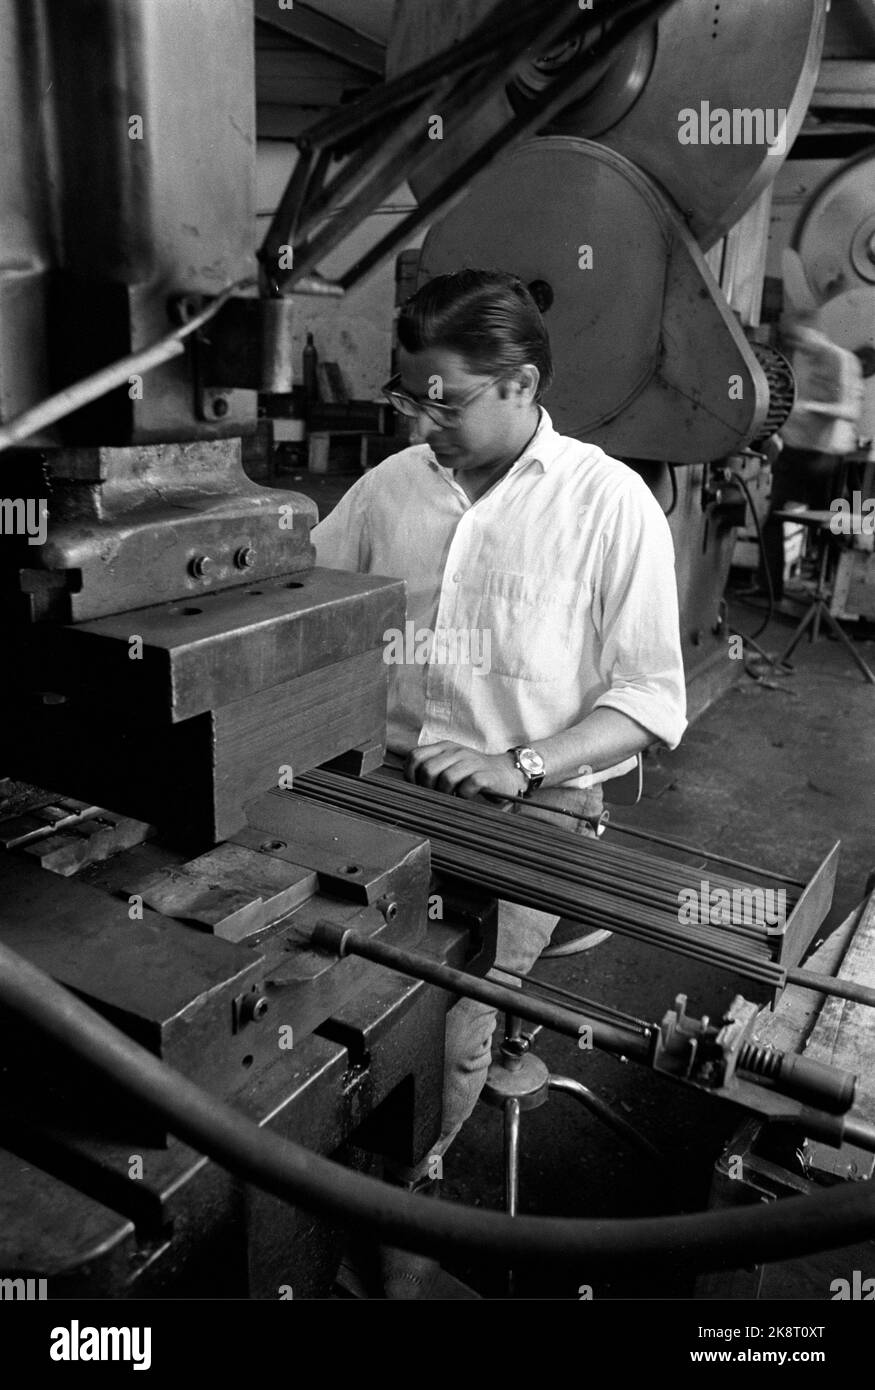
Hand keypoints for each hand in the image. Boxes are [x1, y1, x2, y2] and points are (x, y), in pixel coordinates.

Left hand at [404, 742, 526, 798]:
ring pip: (446, 778)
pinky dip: (464, 795)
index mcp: (444, 747)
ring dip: (446, 794)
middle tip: (436, 796)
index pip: (415, 756)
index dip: (410, 775)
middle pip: (428, 769)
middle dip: (428, 788)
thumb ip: (431, 770)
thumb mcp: (449, 765)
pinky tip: (466, 797)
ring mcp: (471, 762)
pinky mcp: (486, 775)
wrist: (507, 773)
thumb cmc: (473, 773)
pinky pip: (467, 786)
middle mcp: (456, 751)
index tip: (417, 788)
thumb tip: (408, 788)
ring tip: (452, 797)